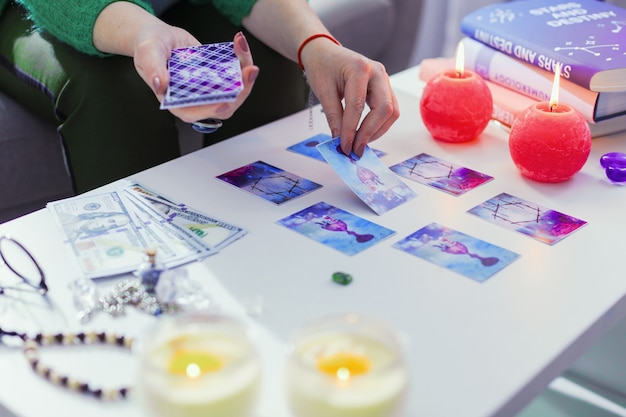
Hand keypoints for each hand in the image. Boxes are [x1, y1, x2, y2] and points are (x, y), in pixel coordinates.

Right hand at [133, 28, 259, 122]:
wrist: (160, 37)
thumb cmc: (149, 48)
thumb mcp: (146, 55)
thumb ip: (152, 69)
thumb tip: (161, 85)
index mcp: (178, 104)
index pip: (200, 113)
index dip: (215, 108)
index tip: (228, 99)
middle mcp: (197, 101)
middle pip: (225, 105)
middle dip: (241, 90)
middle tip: (249, 69)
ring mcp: (210, 90)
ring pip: (235, 92)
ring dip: (245, 75)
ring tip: (243, 50)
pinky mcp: (218, 78)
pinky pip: (235, 76)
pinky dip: (241, 60)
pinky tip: (239, 44)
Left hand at [301, 41, 398, 156]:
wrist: (325, 53)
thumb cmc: (322, 67)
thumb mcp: (323, 91)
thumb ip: (333, 117)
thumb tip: (340, 142)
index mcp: (360, 68)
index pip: (358, 106)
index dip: (351, 130)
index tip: (345, 147)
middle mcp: (378, 72)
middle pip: (385, 109)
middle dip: (370, 133)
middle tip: (356, 149)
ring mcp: (384, 80)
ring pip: (392, 111)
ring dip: (378, 131)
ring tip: (359, 143)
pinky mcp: (385, 88)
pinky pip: (389, 110)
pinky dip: (379, 125)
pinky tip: (365, 133)